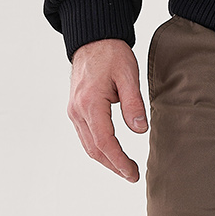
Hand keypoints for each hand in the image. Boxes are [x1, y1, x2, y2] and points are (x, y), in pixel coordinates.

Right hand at [67, 38, 147, 181]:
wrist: (92, 40)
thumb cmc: (111, 54)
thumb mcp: (128, 75)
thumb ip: (133, 103)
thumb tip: (140, 130)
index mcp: (90, 103)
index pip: (105, 142)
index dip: (119, 161)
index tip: (132, 173)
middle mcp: (78, 110)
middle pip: (94, 149)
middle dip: (113, 166)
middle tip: (132, 175)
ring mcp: (74, 110)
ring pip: (88, 145)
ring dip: (105, 160)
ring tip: (124, 169)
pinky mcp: (76, 109)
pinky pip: (85, 136)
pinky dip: (98, 148)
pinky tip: (111, 152)